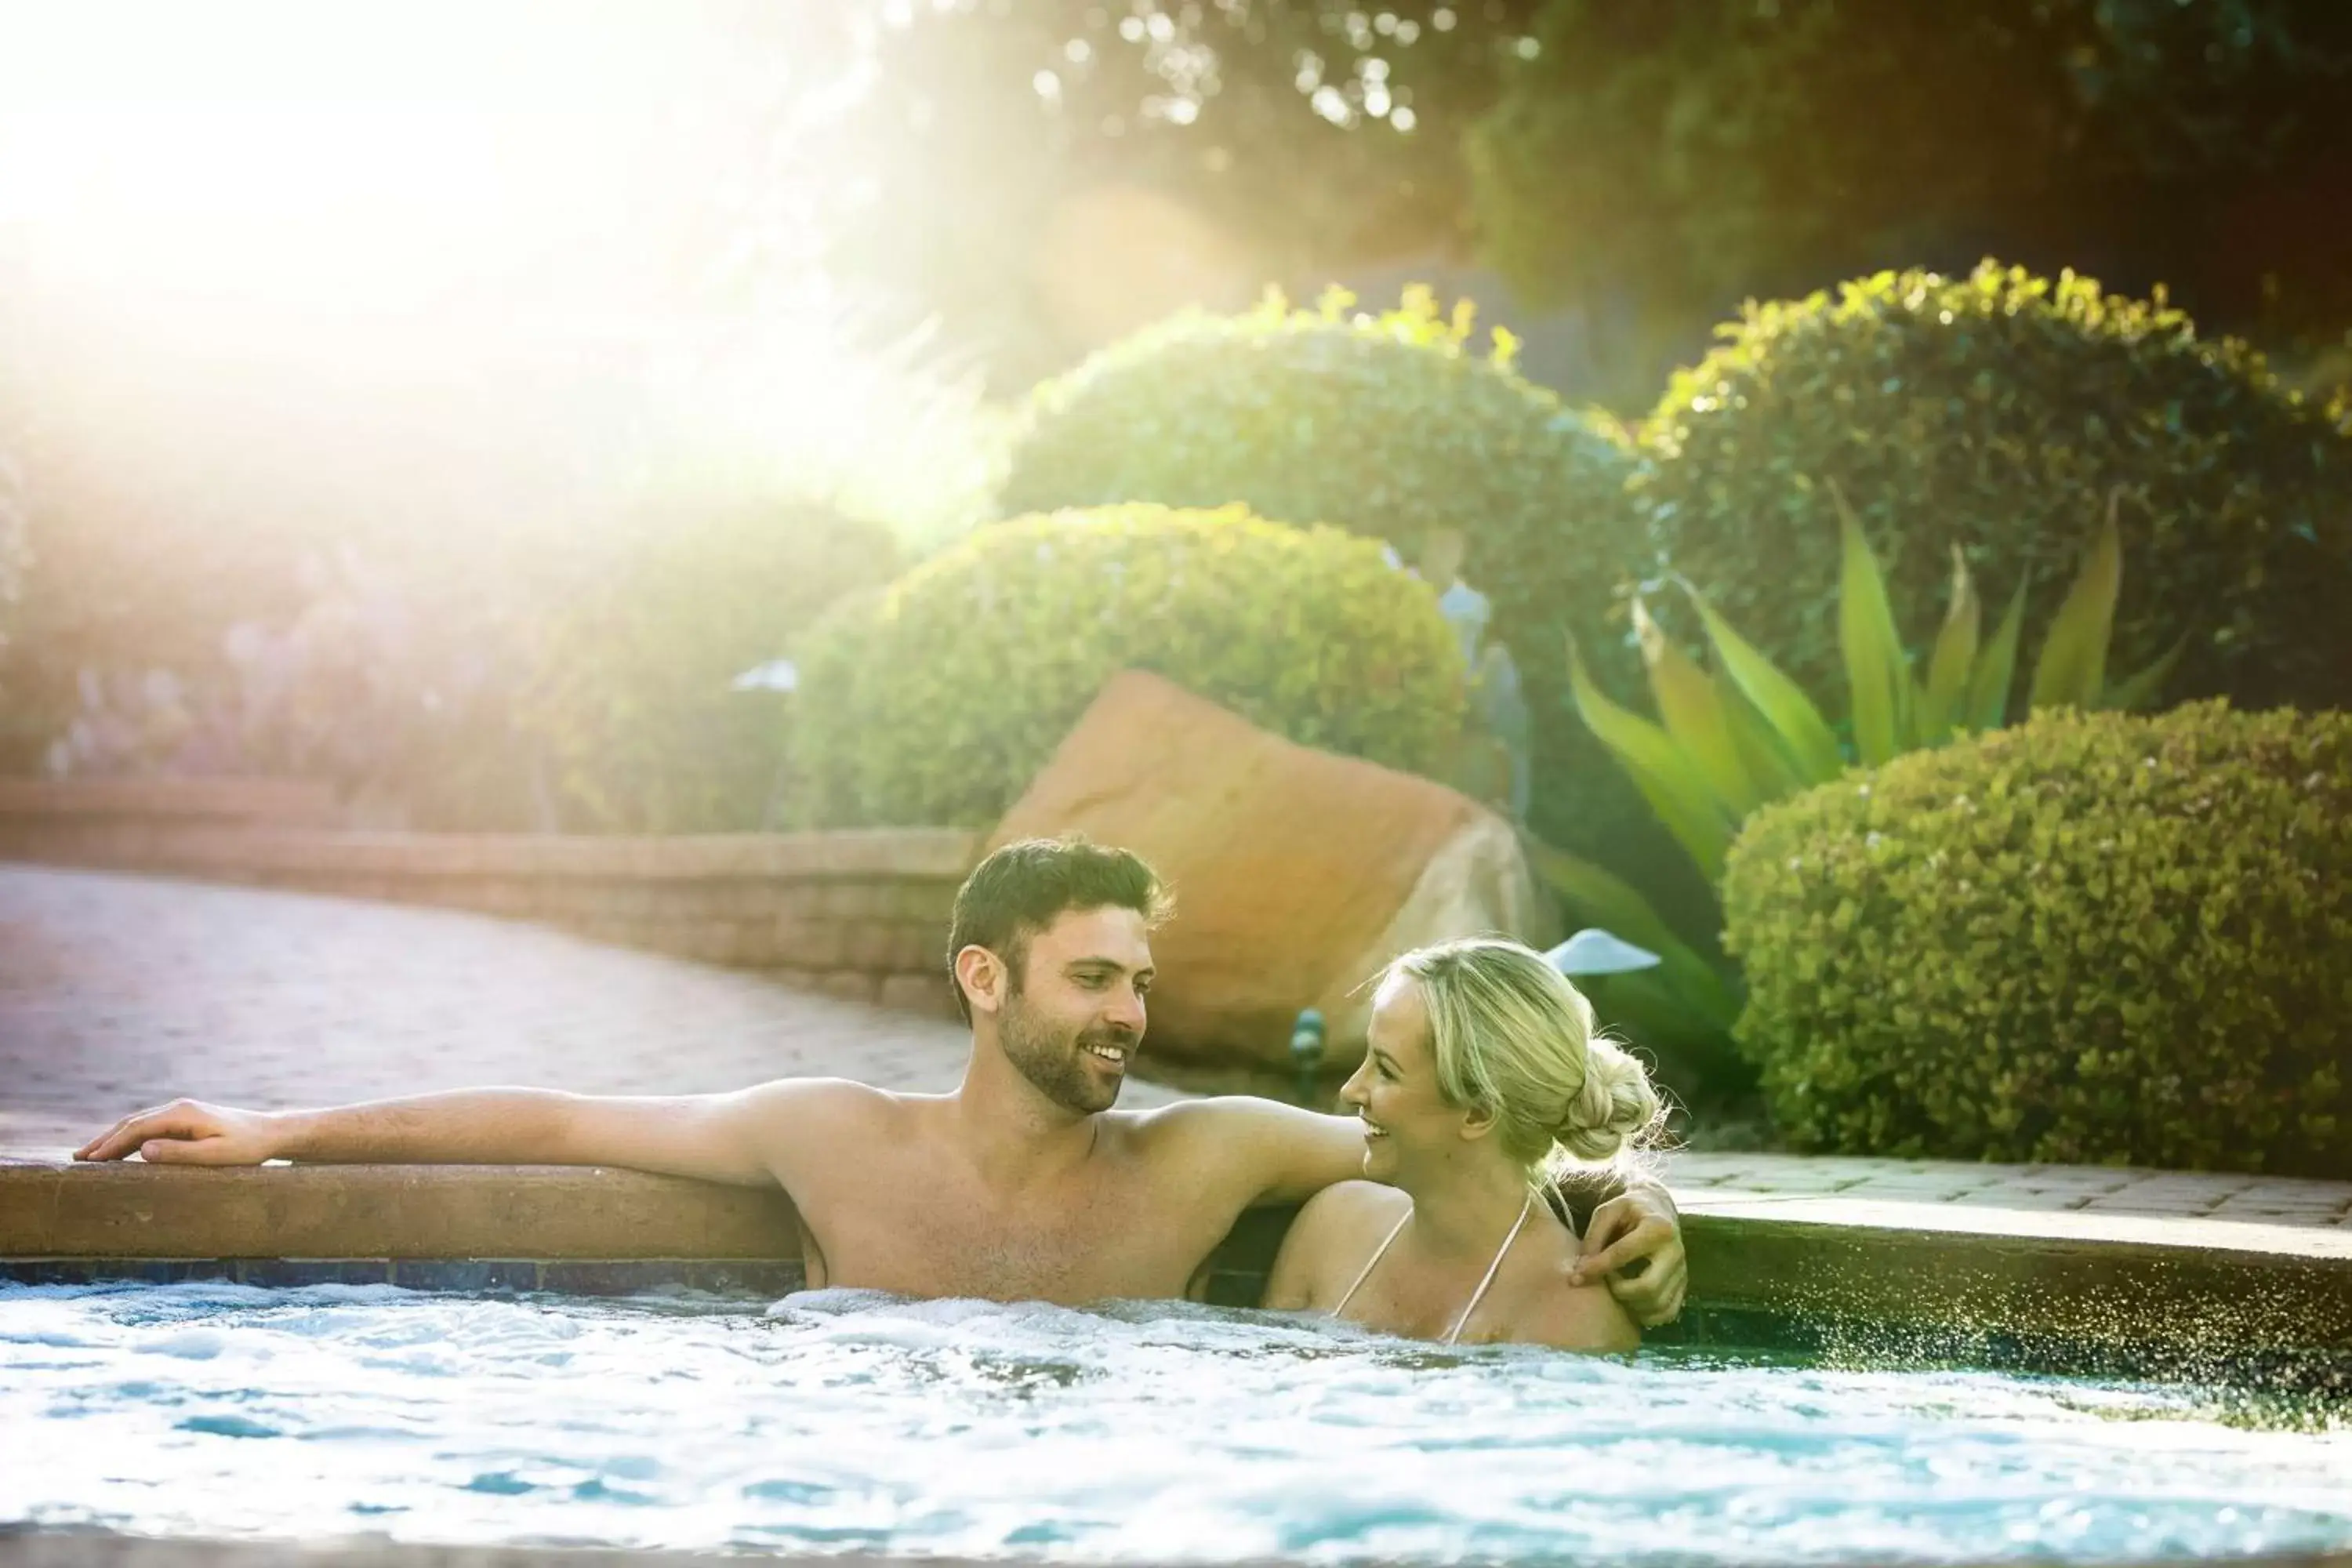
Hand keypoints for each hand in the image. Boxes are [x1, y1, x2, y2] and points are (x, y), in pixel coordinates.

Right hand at [74, 1099, 286, 1165]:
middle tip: (77, 1159)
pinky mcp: (185, 1119)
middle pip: (131, 1123)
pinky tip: (118, 1150)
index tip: (90, 1161)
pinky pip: (149, 1127)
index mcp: (183, 1114)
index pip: (137, 1129)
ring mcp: (181, 1111)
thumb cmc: (247, 1148)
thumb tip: (142, 1150)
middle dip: (104, 1140)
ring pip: (138, 1123)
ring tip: (89, 1155)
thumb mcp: (215, 1155)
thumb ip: (179, 1153)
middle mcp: (178, 1108)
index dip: (111, 1145)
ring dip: (113, 1138)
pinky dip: (129, 1137)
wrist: (271, 1133)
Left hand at [1569, 1183, 1686, 1326]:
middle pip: (1648, 1287)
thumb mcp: (1608, 1211)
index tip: (1576, 1276)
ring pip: (1658, 1304)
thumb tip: (1579, 1269)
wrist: (1657, 1208)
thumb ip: (1593, 1237)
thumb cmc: (1628, 1210)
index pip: (1623, 1254)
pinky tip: (1631, 1303)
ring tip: (1617, 1289)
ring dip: (1631, 1305)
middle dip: (1620, 1291)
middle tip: (1606, 1281)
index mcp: (1657, 1228)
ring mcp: (1682, 1271)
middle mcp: (1675, 1251)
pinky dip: (1647, 1316)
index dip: (1597, 1267)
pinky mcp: (1683, 1285)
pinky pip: (1668, 1312)